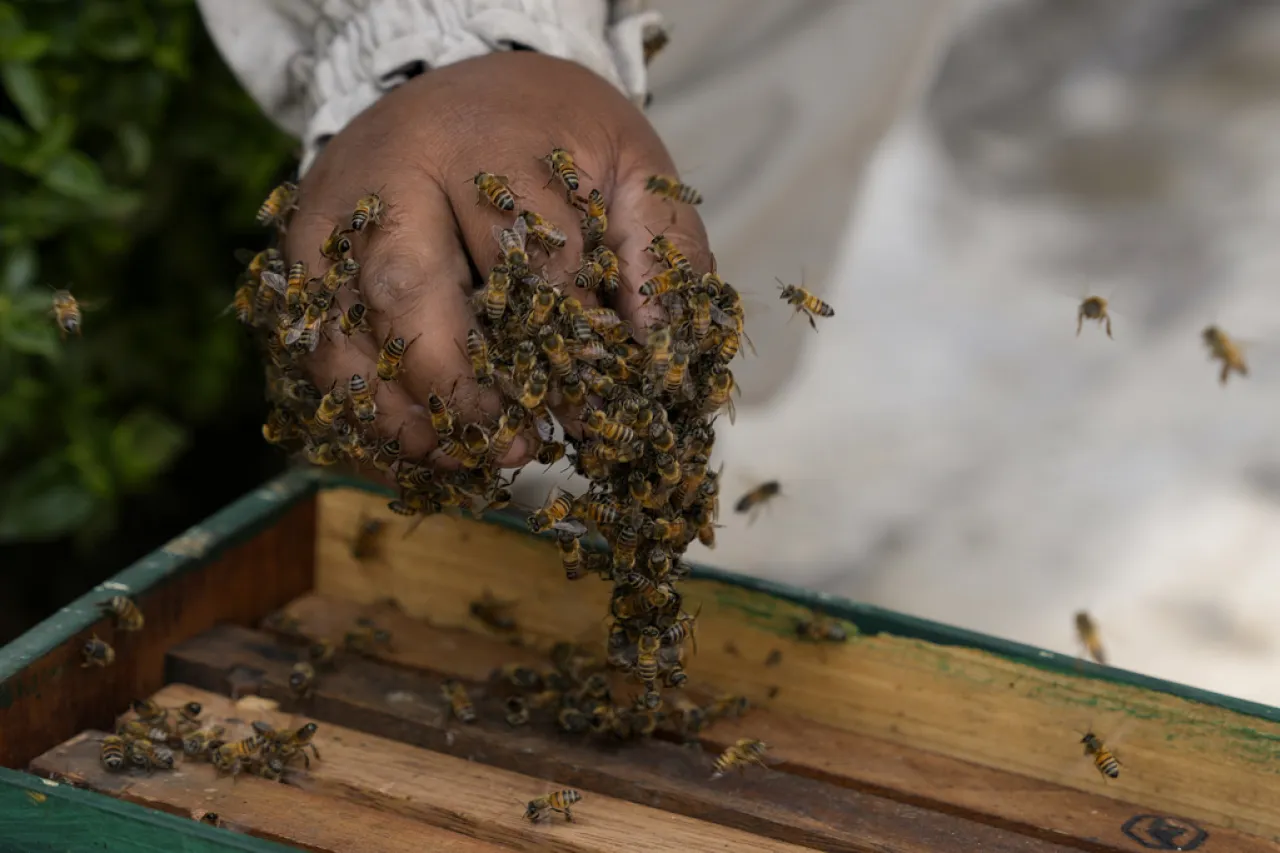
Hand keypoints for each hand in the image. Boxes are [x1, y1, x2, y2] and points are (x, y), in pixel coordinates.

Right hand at [286, 51, 710, 468]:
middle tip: (512, 445)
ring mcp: (329, 211)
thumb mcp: (633, 166)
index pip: (524, 254)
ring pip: (342, 327)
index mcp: (486, 140)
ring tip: (458, 459)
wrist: (462, 82)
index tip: (596, 408)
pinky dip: (359, 408)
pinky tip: (413, 441)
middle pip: (403, 284)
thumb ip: (660, 251)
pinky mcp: (299, 253)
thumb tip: (655, 355)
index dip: (564, 344)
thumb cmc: (558, 136)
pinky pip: (313, 346)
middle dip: (456, 384)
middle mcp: (390, 169)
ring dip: (398, 413)